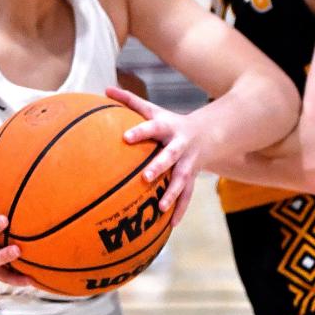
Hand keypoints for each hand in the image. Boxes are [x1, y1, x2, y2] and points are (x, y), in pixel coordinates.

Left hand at [106, 85, 202, 227]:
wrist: (208, 133)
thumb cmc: (171, 122)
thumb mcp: (153, 110)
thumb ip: (129, 101)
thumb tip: (105, 89)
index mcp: (168, 128)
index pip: (153, 127)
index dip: (140, 132)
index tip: (125, 137)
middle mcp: (180, 146)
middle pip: (170, 156)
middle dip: (160, 166)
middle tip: (145, 177)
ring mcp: (188, 163)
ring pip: (182, 179)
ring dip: (172, 193)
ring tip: (160, 207)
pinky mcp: (192, 177)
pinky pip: (187, 195)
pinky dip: (180, 210)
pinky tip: (170, 225)